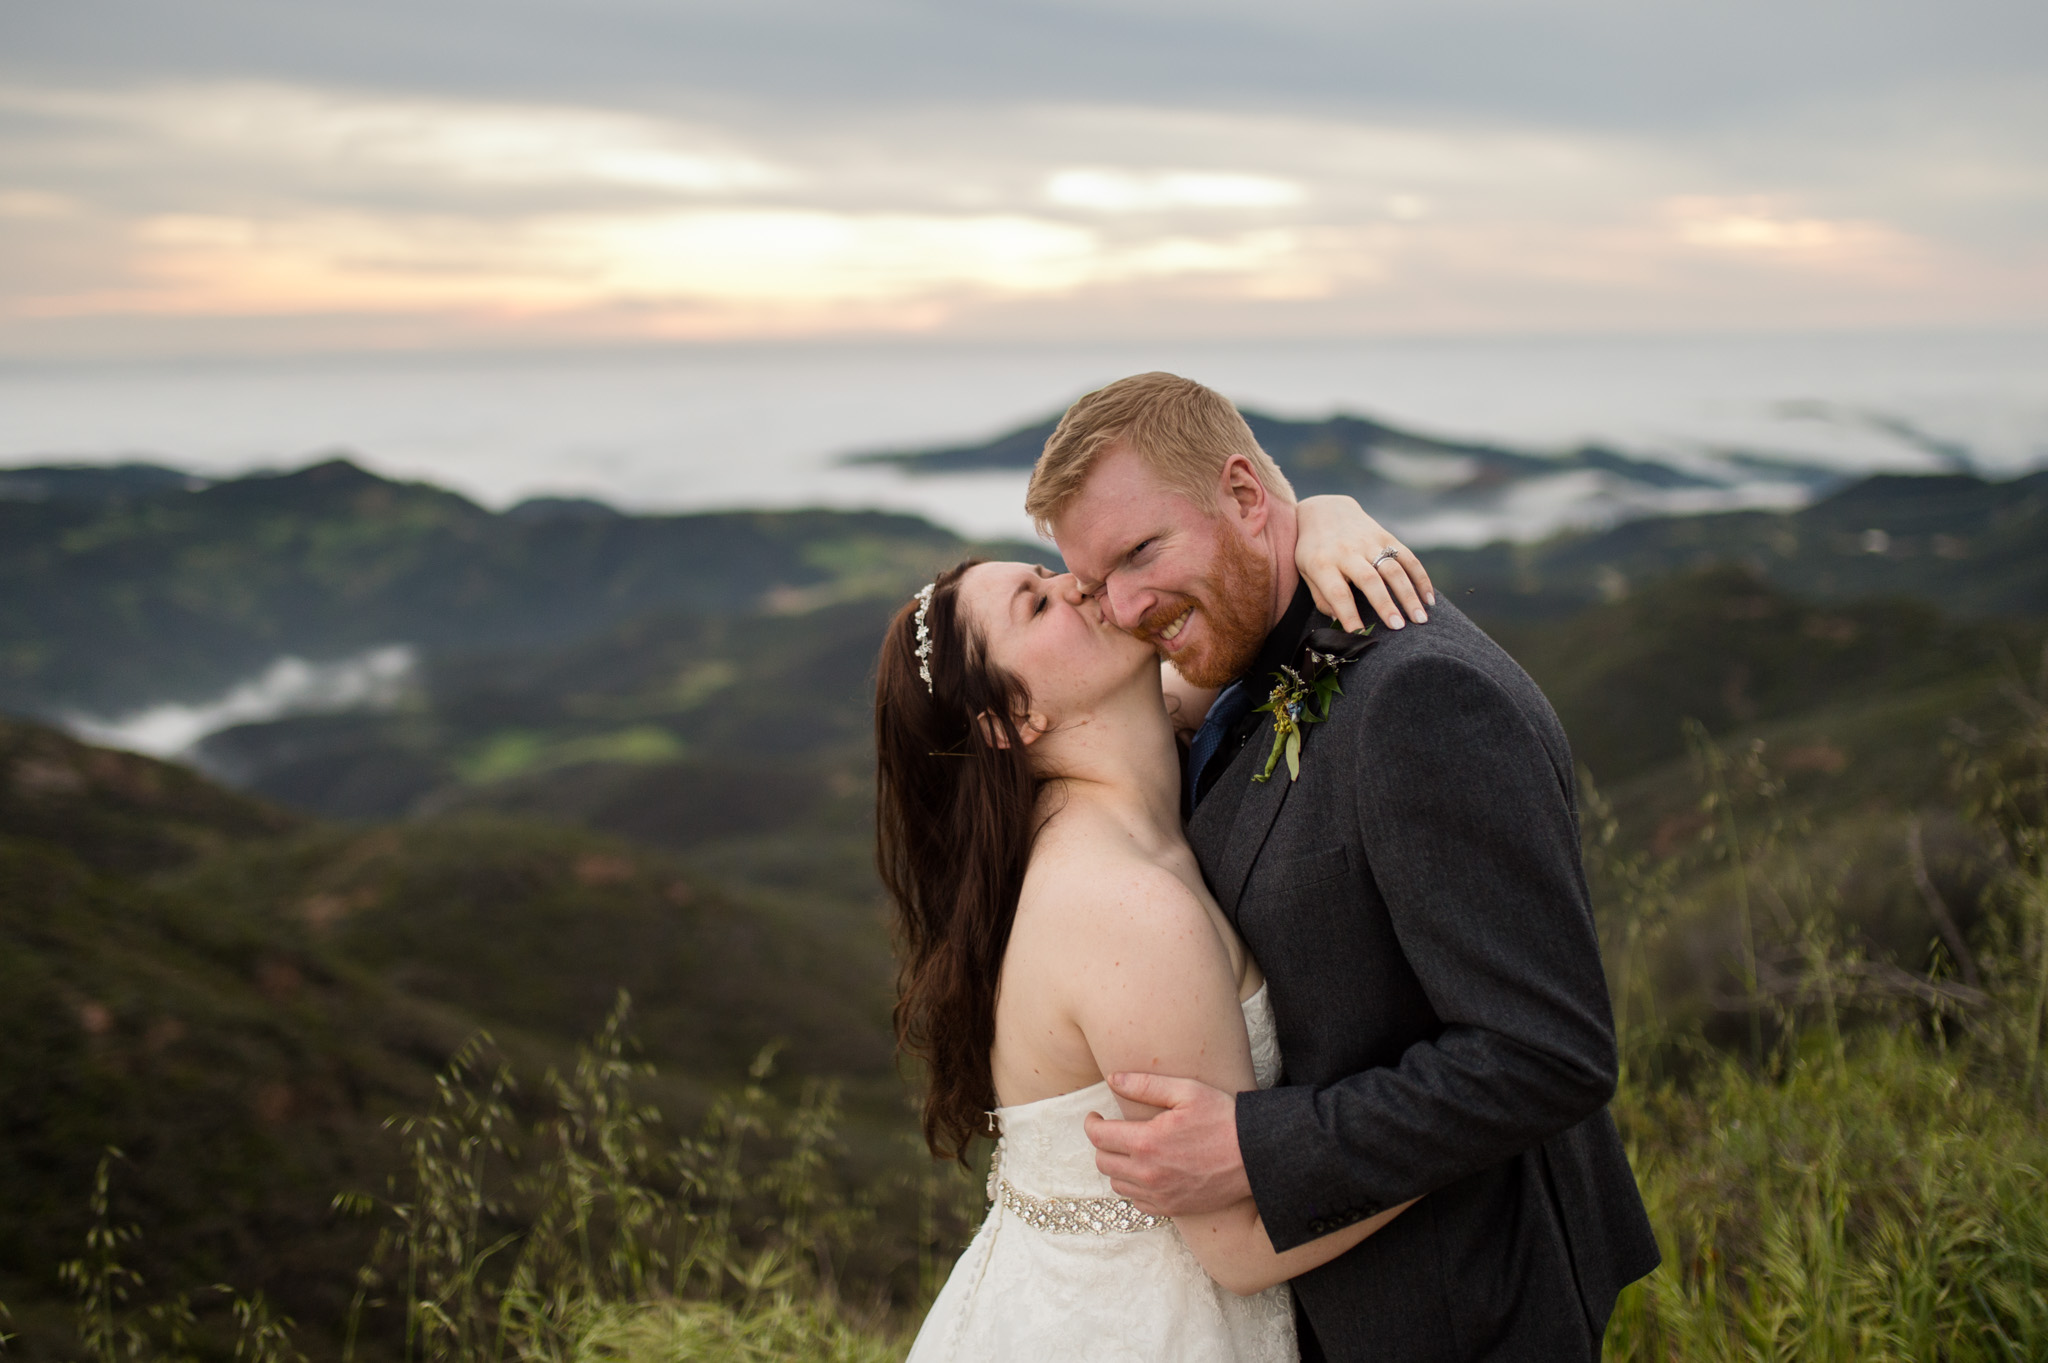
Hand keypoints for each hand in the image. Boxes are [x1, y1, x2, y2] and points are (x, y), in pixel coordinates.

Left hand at [1083, 1072, 1251, 1217]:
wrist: (1256, 1156)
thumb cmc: (1223, 1118)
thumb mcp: (1186, 1091)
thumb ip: (1145, 1084)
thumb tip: (1112, 1079)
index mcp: (1146, 1142)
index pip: (1098, 1137)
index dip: (1092, 1123)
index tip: (1096, 1116)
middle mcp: (1148, 1173)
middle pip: (1103, 1162)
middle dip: (1103, 1144)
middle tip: (1113, 1131)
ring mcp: (1160, 1194)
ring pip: (1118, 1184)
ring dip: (1117, 1166)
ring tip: (1130, 1150)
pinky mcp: (1173, 1208)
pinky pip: (1138, 1203)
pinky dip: (1134, 1188)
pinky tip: (1147, 1172)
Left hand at [1294, 494, 1434, 632]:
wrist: (1326, 510)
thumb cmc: (1314, 551)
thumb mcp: (1307, 572)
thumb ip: (1322, 597)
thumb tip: (1339, 623)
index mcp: (1322, 563)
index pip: (1337, 592)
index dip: (1348, 615)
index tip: (1360, 635)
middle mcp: (1347, 552)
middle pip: (1369, 580)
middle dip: (1385, 604)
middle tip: (1398, 628)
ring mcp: (1369, 543)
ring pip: (1393, 569)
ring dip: (1408, 595)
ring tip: (1420, 619)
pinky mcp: (1386, 536)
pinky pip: (1408, 558)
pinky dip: (1421, 578)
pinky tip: (1429, 600)